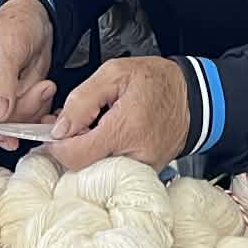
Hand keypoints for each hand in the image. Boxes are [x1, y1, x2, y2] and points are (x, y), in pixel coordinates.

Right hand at [0, 0, 56, 150]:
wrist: (32, 23)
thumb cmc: (14, 26)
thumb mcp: (9, 48)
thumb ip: (1, 81)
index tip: (10, 136)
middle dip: (19, 110)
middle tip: (43, 88)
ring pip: (5, 126)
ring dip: (31, 109)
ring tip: (43, 85)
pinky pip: (17, 123)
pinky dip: (34, 112)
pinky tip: (41, 92)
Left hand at [45, 56, 191, 170]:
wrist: (192, 97)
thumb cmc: (157, 82)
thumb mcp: (114, 73)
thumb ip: (82, 99)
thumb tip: (60, 128)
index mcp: (126, 129)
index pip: (77, 155)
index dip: (57, 145)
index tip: (55, 132)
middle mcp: (135, 155)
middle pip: (84, 167)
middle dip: (71, 147)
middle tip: (73, 126)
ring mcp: (142, 169)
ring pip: (96, 173)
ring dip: (87, 153)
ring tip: (92, 129)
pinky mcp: (145, 174)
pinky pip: (113, 173)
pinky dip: (103, 158)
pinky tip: (107, 139)